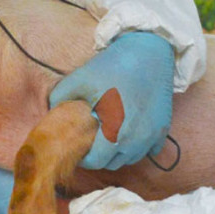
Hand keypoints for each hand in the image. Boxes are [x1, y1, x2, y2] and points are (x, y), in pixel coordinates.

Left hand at [49, 31, 173, 169]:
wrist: (149, 50)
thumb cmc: (113, 65)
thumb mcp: (80, 78)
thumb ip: (60, 98)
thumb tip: (51, 113)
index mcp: (114, 130)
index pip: (96, 161)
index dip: (85, 157)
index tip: (81, 145)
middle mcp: (136, 138)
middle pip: (114, 163)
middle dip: (101, 155)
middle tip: (93, 139)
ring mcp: (152, 135)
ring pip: (132, 158)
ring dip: (119, 152)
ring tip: (110, 135)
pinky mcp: (164, 128)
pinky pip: (150, 150)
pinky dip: (139, 145)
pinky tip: (131, 131)